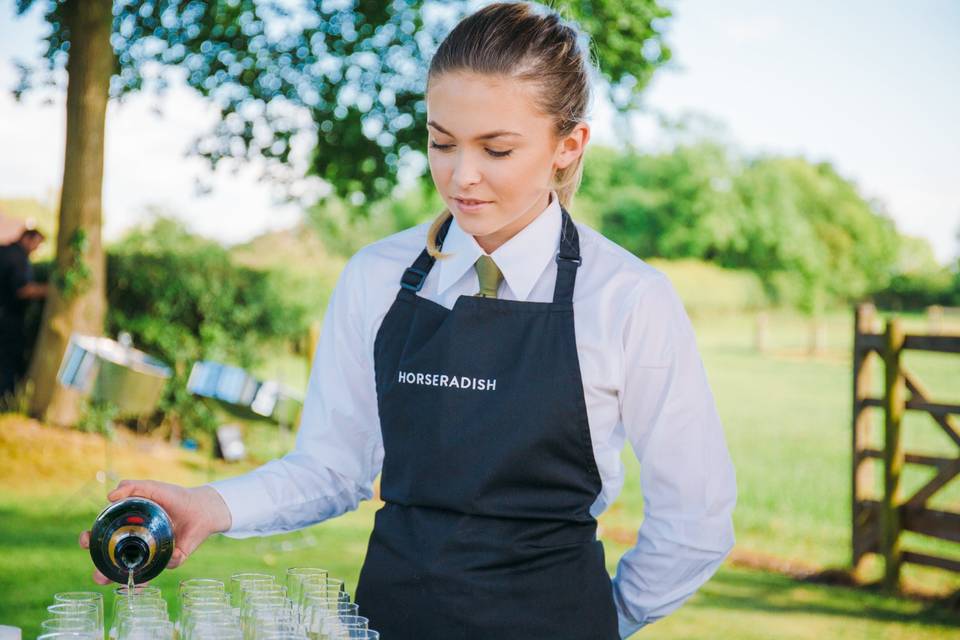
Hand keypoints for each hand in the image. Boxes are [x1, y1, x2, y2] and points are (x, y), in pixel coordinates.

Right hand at [78, 480, 232, 584]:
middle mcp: (139, 543)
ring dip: (121, 579)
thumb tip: (110, 495)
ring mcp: (154, 553)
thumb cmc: (175, 497)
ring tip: (114, 582)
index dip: (91, 540)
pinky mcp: (172, 559)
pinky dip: (155, 572)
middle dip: (100, 569)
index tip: (85, 540)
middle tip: (97, 573)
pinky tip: (150, 575)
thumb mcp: (152, 489)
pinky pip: (162, 568)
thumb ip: (133, 488)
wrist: (203, 506)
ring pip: (134, 570)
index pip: (104, 536)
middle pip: (113, 559)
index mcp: (130, 526)